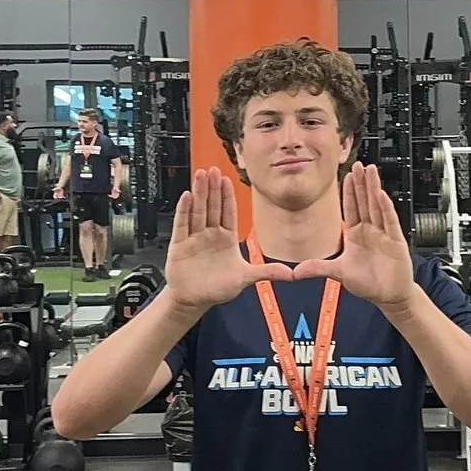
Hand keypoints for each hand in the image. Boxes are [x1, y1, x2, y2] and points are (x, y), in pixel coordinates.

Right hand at [163, 166, 257, 312]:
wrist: (194, 301)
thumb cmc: (217, 288)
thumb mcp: (245, 278)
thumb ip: (267, 272)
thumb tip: (291, 273)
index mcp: (226, 238)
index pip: (228, 212)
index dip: (227, 195)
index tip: (227, 179)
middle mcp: (210, 235)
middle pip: (212, 206)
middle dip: (213, 188)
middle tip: (213, 169)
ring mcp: (194, 238)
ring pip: (197, 211)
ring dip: (199, 193)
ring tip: (201, 175)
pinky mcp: (179, 245)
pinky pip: (182, 225)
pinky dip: (183, 211)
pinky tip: (186, 197)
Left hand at [291, 164, 416, 311]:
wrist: (389, 297)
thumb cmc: (368, 283)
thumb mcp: (338, 273)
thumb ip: (318, 268)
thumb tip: (295, 271)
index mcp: (356, 235)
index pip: (351, 208)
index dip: (349, 192)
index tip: (347, 175)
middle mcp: (370, 231)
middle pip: (364, 202)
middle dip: (361, 183)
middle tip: (358, 164)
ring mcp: (383, 234)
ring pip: (377, 206)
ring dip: (373, 188)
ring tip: (371, 170)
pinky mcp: (395, 241)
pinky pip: (389, 221)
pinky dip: (385, 208)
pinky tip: (381, 194)